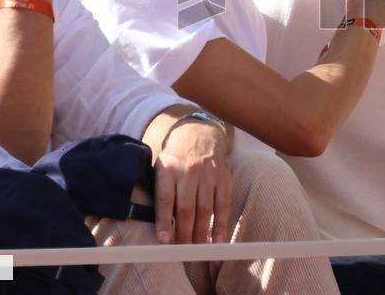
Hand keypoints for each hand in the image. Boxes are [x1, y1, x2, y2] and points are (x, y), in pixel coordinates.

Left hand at [153, 120, 231, 244]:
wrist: (200, 133)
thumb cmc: (177, 157)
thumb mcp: (161, 166)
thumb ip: (161, 190)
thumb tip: (161, 225)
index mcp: (168, 169)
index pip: (165, 199)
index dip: (164, 221)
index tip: (163, 240)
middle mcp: (189, 171)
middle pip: (186, 208)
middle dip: (184, 233)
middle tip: (182, 251)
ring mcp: (208, 175)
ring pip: (205, 209)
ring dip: (200, 233)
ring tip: (197, 249)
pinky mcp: (224, 178)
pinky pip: (223, 205)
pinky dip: (220, 225)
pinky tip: (217, 240)